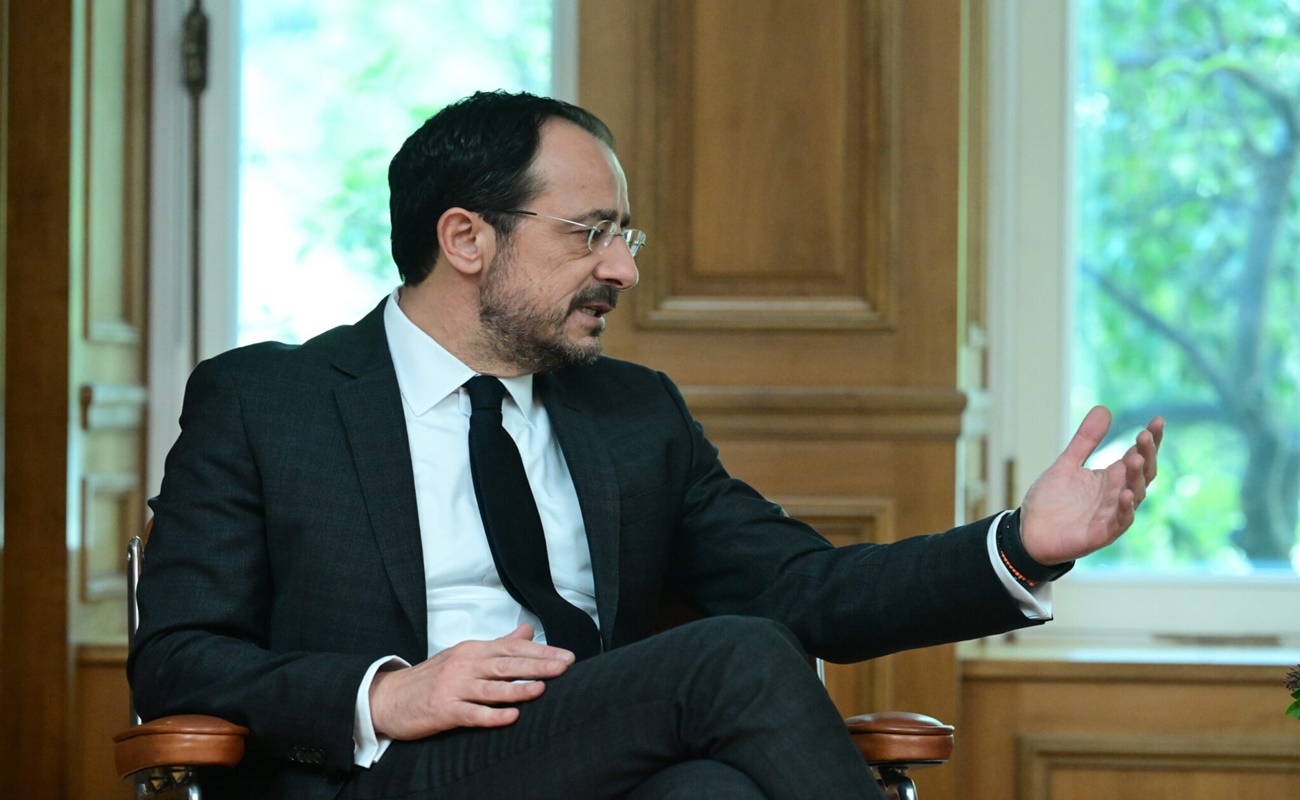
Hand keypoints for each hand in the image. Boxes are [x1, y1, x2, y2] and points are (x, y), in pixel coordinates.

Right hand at [368, 623, 573, 739]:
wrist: (390, 697)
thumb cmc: (433, 677)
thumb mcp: (466, 654)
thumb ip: (499, 644)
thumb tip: (528, 629)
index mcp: (473, 650)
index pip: (512, 647)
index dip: (541, 651)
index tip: (566, 656)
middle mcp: (465, 665)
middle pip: (506, 664)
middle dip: (538, 664)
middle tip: (564, 666)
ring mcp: (454, 687)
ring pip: (491, 687)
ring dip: (518, 688)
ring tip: (542, 688)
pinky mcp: (443, 710)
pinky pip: (472, 713)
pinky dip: (492, 715)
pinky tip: (512, 716)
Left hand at [1020, 406, 1163, 565]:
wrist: (1030, 533)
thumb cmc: (1052, 500)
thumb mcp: (1067, 464)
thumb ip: (1085, 440)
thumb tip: (1104, 408)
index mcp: (1112, 477)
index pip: (1138, 455)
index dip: (1150, 440)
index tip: (1157, 420)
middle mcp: (1117, 494)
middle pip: (1142, 473)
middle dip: (1146, 454)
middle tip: (1145, 435)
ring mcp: (1112, 514)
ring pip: (1135, 494)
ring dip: (1136, 477)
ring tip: (1134, 458)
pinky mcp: (1102, 533)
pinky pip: (1120, 521)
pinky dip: (1125, 509)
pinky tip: (1127, 495)